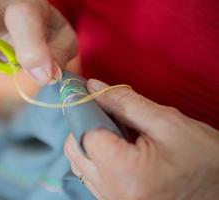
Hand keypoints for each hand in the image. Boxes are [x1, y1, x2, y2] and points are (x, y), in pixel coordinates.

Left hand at [64, 79, 218, 199]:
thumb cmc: (203, 157)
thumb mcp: (167, 122)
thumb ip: (125, 102)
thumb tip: (92, 88)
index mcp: (127, 173)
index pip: (85, 134)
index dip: (87, 112)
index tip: (94, 98)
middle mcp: (113, 192)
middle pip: (76, 150)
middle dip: (85, 126)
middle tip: (107, 113)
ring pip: (80, 163)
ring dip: (89, 141)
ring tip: (116, 131)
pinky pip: (91, 175)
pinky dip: (96, 157)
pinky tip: (116, 147)